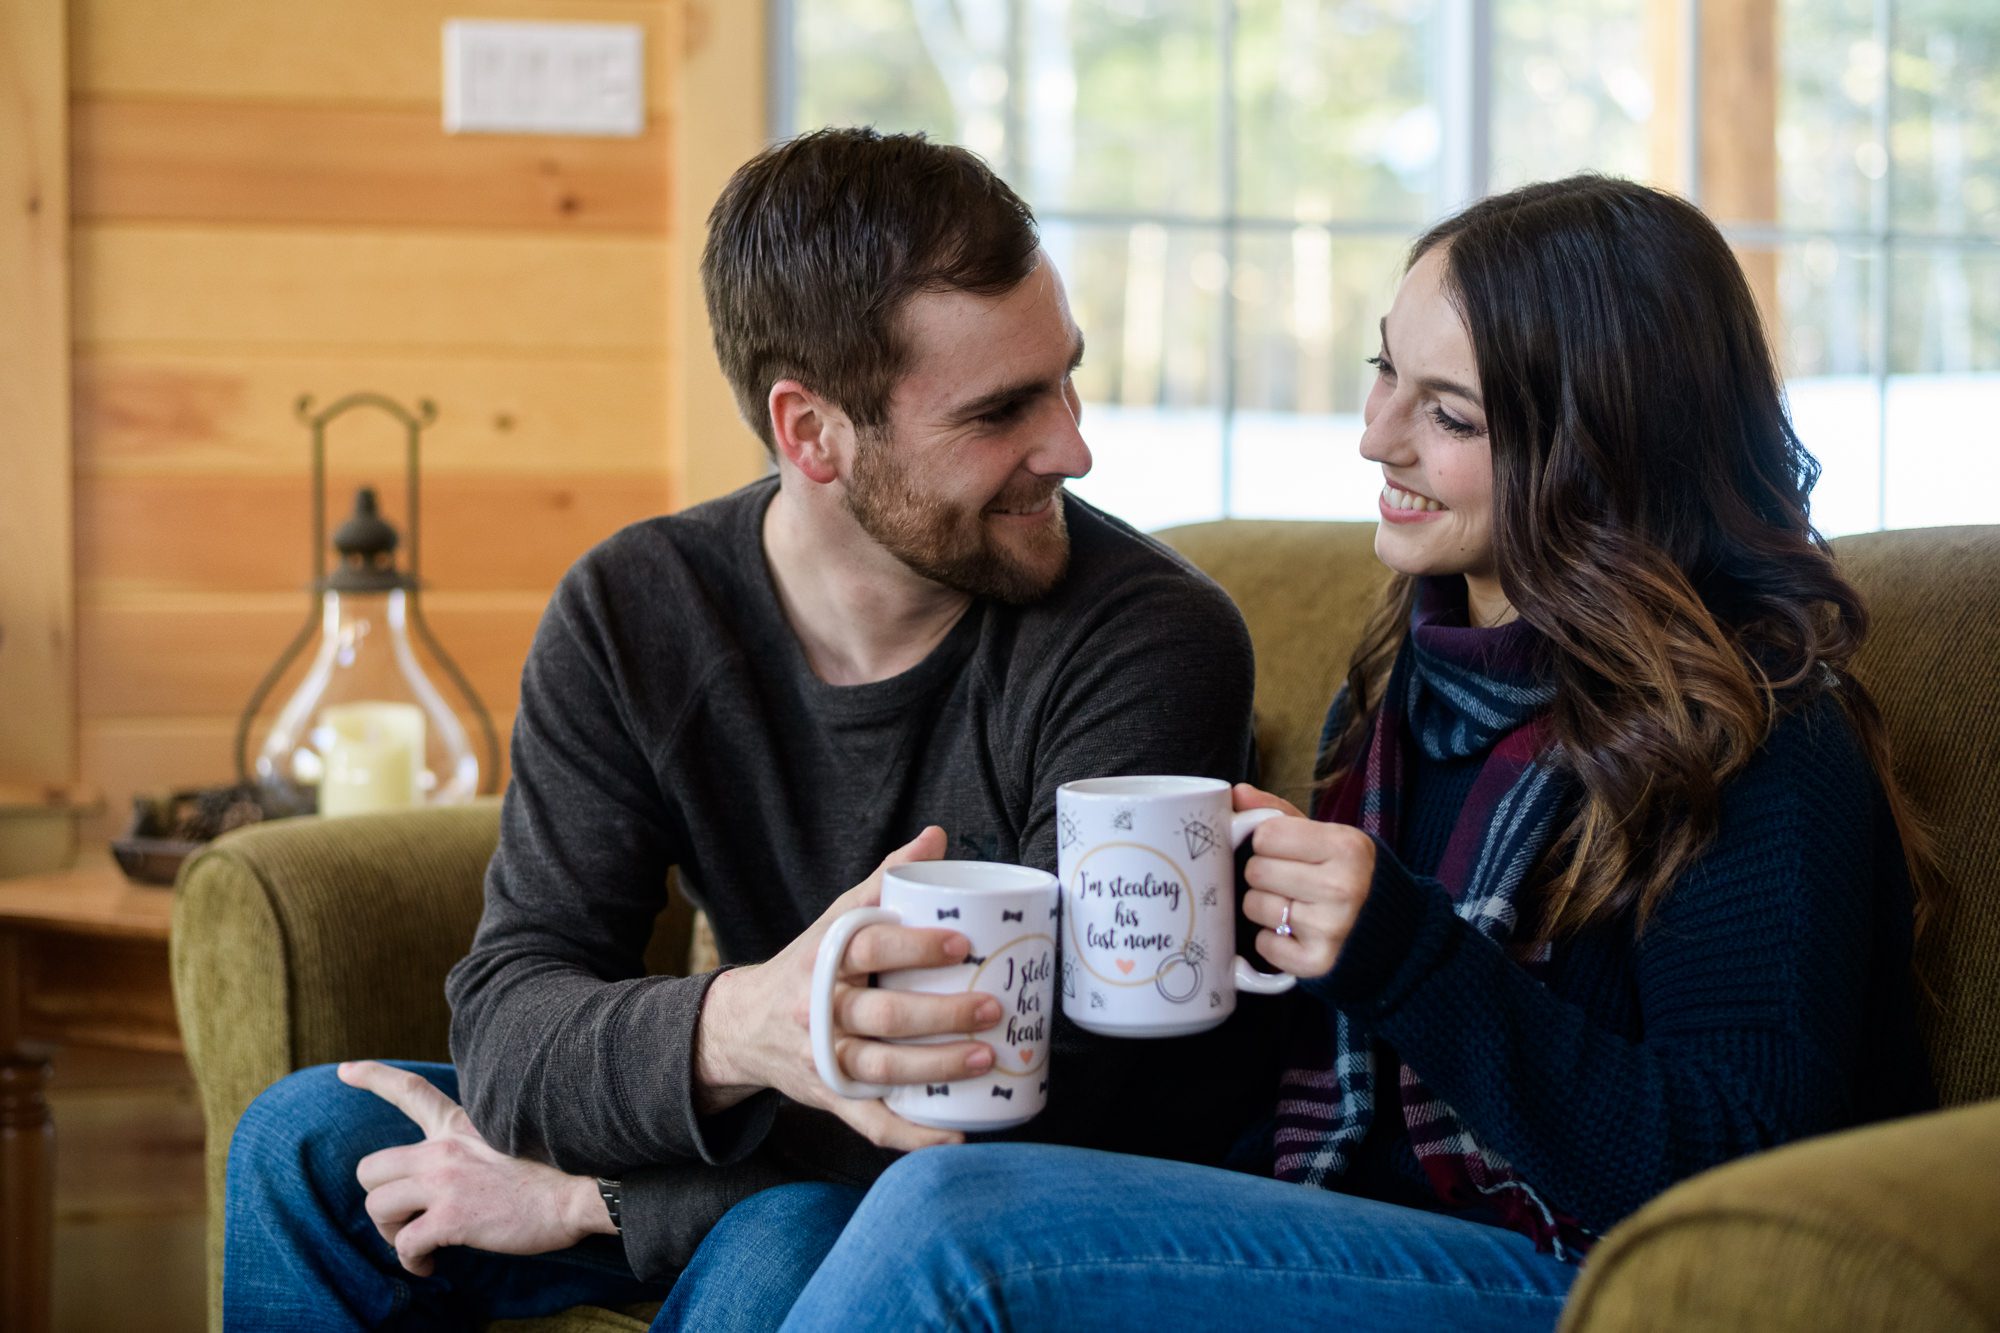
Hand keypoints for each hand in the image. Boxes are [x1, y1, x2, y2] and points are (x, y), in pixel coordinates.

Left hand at [338, 1060, 612, 1276]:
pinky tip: (431, 1264)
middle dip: (379, 1200)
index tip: (344, 1070)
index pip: (409, 1091)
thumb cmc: (553, 1171)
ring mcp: (445, 1182)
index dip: (373, 1076)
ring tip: (418, 1244)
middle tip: (404, 1219)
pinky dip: (411, 1262)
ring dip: (391, 1233)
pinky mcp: (452, 1218)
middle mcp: (444, 1149)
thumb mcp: (509, 1136)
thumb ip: (472, 1144)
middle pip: (370, 1169)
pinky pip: (403, 1245)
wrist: (582, 1190)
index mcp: (460, 1125)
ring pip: (376, 1208)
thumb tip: (450, 1172)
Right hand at [692, 826, 1001, 1152]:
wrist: (744, 1027)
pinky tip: (957, 1131)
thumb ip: (883, 881)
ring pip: (881, 1069)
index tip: (960, 942)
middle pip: (880, 1017)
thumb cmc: (808, 967)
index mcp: (822, 961)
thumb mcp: (835, 921)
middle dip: (939, 1014)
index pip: (866, 949)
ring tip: (983, 1058)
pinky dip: (914, 1134)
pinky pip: (872, 1123)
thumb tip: (936, 837)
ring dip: (935, 1067)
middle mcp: (819, 1012)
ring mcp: (824, 1060)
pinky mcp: (831, 1098)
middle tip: (991, 1007)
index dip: (912, 946)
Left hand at [1232, 782, 1375, 978]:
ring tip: (1295, 906)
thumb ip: (1279, 813)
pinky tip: (1297, 934)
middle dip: (1265, 874)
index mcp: (1346, 846)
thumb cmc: (1348, 875)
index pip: (1266, 835)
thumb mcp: (1327, 836)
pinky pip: (1263, 944)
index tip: (1286, 851)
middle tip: (1291, 881)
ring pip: (1254, 905)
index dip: (1267, 842)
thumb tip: (1237, 794)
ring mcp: (1331, 928)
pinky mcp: (1318, 962)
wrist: (1394, 931)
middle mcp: (1342, 886)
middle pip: (1255, 870)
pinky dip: (1273, 940)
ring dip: (1266, 906)